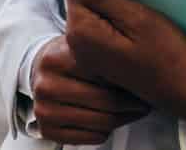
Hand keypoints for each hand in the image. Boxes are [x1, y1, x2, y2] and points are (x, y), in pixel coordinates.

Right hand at [31, 34, 151, 144]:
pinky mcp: (48, 129)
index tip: (142, 83)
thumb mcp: (82, 48)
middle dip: (131, 103)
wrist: (41, 72)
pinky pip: (93, 137)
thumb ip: (102, 57)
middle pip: (104, 101)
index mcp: (54, 60)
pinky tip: (107, 118)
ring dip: (123, 118)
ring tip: (132, 110)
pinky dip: (106, 131)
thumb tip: (138, 74)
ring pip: (102, 122)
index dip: (127, 80)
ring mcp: (44, 110)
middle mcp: (46, 86)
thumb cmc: (68, 60)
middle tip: (143, 101)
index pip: (102, 75)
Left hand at [62, 0, 185, 119]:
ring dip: (111, 9)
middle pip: (80, 0)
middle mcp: (73, 44)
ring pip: (90, 12)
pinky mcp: (96, 57)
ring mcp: (83, 53)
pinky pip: (98, 27)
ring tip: (137, 20)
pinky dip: (114, 23)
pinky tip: (134, 31)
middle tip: (135, 8)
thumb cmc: (168, 56)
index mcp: (80, 32)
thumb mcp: (139, 19)